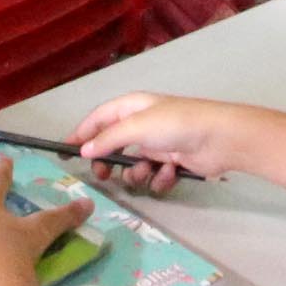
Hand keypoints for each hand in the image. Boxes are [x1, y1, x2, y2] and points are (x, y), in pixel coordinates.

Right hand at [69, 93, 252, 194]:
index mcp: (132, 107)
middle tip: (103, 175)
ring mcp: (158, 144)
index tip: (65, 152)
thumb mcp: (137, 127)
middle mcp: (143, 124)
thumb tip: (83, 149)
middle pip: (113, 145)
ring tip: (147, 171)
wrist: (219, 139)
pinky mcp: (172, 161)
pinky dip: (160, 178)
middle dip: (109, 162)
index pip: (99, 118)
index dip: (82, 133)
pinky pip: (154, 175)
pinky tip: (170, 173)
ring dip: (137, 173)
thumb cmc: (176, 124)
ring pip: (133, 165)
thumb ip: (108, 139)